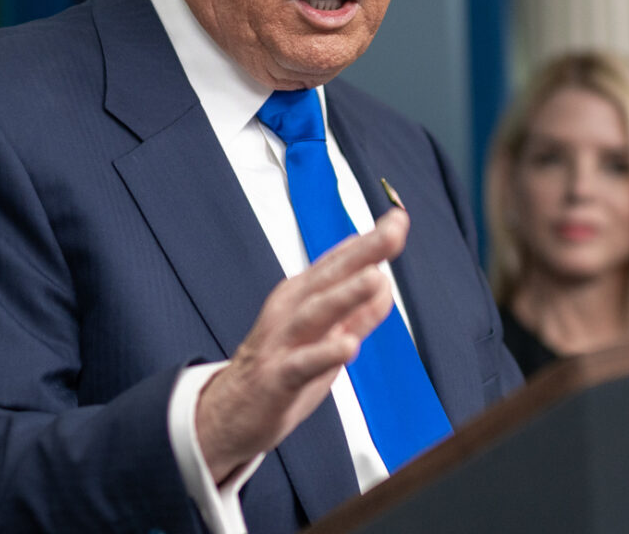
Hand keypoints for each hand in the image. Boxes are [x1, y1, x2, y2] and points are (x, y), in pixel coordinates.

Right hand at [195, 208, 409, 482]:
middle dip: (364, 252)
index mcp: (302, 295)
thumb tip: (384, 278)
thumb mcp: (324, 335)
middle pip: (331, 277)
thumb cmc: (280, 367)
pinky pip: (302, 364)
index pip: (340, 261)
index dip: (370, 240)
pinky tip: (348, 347)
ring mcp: (282, 342)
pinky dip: (325, 354)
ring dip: (345, 295)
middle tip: (394, 231)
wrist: (229, 412)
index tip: (399, 217)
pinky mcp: (277, 377)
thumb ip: (355, 311)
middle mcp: (290, 310)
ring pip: (316, 313)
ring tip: (375, 278)